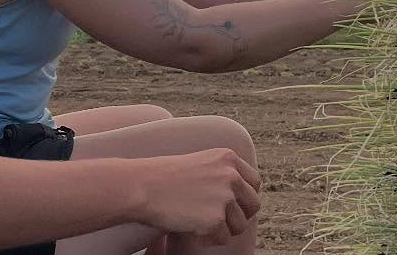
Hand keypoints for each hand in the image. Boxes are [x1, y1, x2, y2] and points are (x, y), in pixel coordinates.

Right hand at [132, 148, 260, 244]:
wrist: (142, 186)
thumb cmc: (163, 177)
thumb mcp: (200, 163)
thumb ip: (222, 175)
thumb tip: (238, 199)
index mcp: (228, 158)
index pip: (254, 182)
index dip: (243, 197)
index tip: (230, 205)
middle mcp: (231, 175)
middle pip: (253, 205)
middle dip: (238, 215)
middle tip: (218, 220)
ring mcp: (225, 197)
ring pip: (240, 225)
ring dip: (223, 229)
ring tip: (199, 223)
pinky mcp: (216, 219)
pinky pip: (223, 238)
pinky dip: (208, 238)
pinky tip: (191, 229)